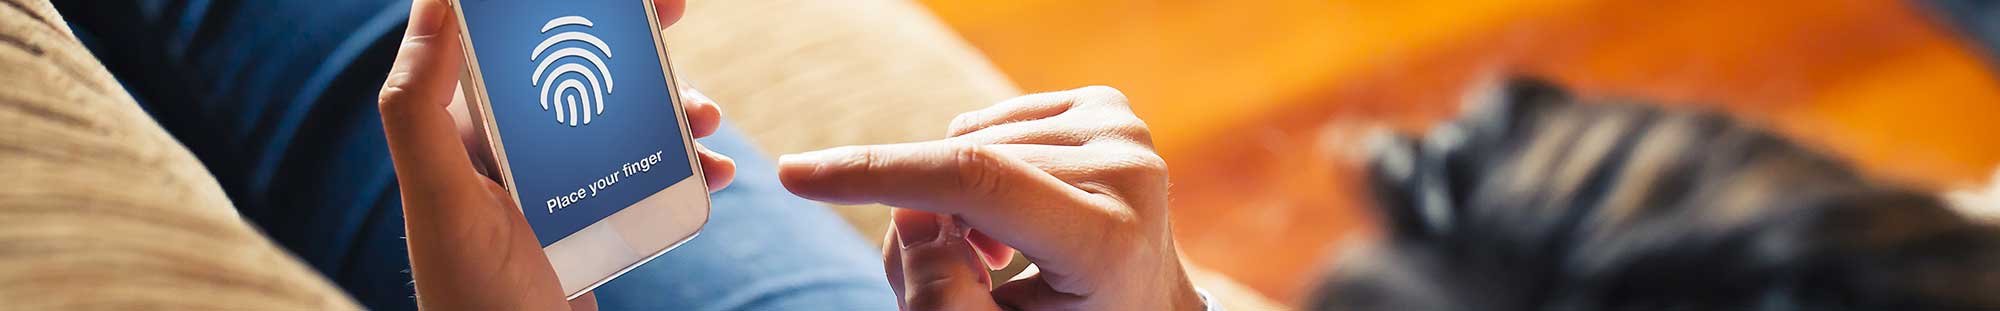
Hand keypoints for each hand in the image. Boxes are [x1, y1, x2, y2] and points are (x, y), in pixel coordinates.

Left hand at [377, 0, 726, 309]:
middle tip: (675, 12)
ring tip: (707, 119)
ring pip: (621, 119)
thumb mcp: (439, 198)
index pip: (507, 38)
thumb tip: (432, 0)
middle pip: (577, 68)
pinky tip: (715, 172)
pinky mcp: (591, 220)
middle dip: (631, 40)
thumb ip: (417, 104)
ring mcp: (553, 185)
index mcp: (460, 128)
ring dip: (671, 106)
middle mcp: (505, 149)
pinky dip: (686, 167)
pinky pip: (645, 176)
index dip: (556, 3)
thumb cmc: (470, 297)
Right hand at [778, 86, 1204, 309]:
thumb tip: (907, 214)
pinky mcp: (1111, 108)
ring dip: (955, 196)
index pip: (975, 182)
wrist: (1146, 308)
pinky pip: (994, 122)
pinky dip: (981, 166)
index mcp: (1108, 243)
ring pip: (972, 139)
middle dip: (921, 214)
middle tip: (958, 273)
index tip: (796, 175)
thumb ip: (939, 298)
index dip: (877, 173)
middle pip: (966, 166)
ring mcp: (1124, 133)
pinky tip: (1016, 216)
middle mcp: (1128, 175)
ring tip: (997, 255)